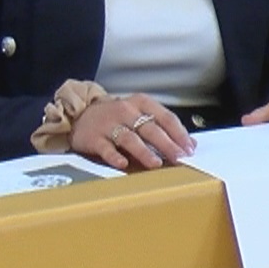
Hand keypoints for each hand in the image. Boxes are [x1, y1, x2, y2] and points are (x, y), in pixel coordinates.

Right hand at [71, 90, 194, 170]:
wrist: (79, 114)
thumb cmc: (116, 117)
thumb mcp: (140, 115)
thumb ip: (163, 127)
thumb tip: (188, 144)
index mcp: (141, 103)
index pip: (166, 117)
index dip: (179, 134)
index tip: (190, 149)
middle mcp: (126, 111)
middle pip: (150, 128)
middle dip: (167, 144)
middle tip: (179, 158)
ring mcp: (108, 124)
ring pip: (129, 138)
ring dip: (144, 151)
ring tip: (156, 164)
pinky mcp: (93, 138)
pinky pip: (105, 148)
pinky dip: (114, 156)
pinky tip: (123, 164)